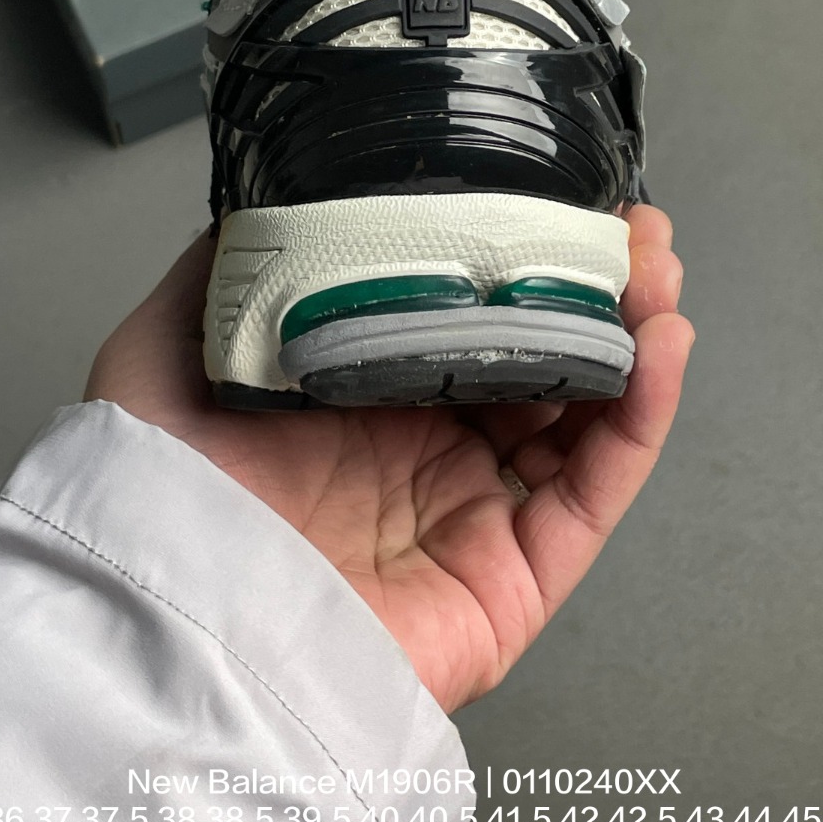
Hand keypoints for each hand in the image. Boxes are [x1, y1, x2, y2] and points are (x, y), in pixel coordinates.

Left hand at [86, 205, 692, 713]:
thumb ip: (222, 276)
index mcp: (359, 399)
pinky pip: (597, 489)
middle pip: (540, 359)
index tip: (552, 202)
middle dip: (594, 288)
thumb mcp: (166, 351)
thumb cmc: (162, 498)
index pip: (464, 320)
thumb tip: (263, 199)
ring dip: (634, 336)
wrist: (171, 622)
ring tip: (656, 271)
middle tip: (627, 231)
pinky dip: (643, 416)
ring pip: (583, 415)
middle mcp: (424, 451)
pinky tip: (660, 346)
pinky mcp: (514, 576)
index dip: (515, 261)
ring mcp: (473, 512)